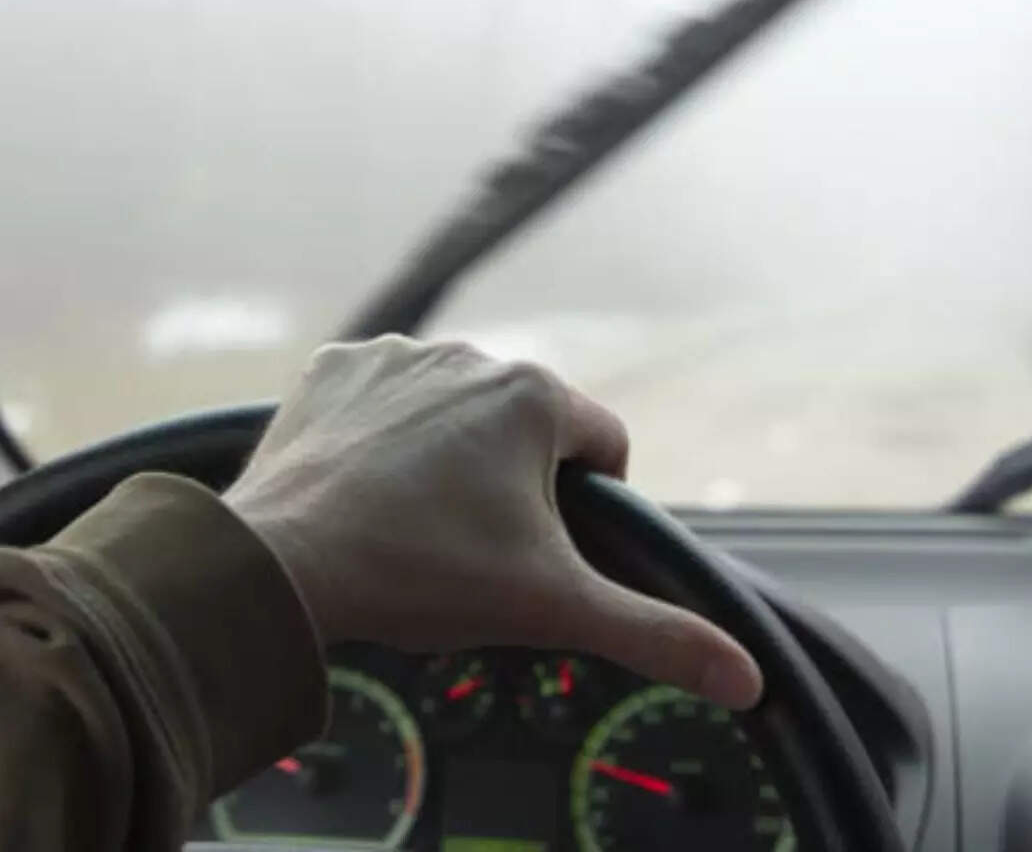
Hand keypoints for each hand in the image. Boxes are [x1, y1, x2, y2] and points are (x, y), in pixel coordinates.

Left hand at [225, 335, 761, 708]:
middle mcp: (470, 353)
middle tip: (473, 540)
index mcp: (534, 395)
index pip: (602, 444)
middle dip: (515, 480)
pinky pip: (386, 394)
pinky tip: (370, 476)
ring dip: (452, 451)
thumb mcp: (552, 605)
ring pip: (456, 408)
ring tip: (416, 513)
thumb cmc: (422, 571)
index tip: (547, 542)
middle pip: (524, 427)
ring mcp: (398, 354)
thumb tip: (748, 678)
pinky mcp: (338, 365)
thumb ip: (655, 635)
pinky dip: (387, 429)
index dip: (588, 502)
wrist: (283, 561)